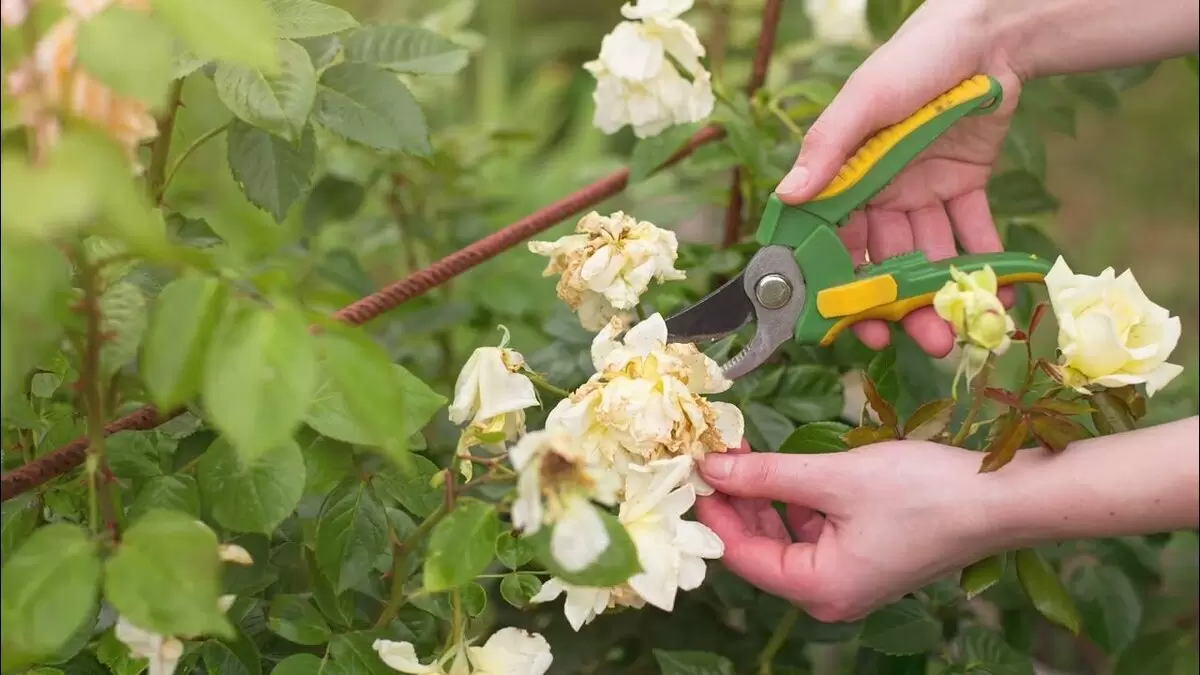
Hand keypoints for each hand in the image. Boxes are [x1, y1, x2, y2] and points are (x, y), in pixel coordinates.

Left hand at [694, 440, 1001, 621]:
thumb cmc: (924, 492)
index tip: (692, 471)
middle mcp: (830, 595)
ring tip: (744, 455)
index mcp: (819, 588)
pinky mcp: (864, 558)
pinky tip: (786, 472)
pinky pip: (813, 533)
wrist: (1001, 499)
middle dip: (737, 503)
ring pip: (785, 539)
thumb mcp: (834, 477)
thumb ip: (766, 475)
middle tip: (716, 456)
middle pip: (760, 550)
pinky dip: (796, 503)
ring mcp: (849, 578)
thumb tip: (711, 468)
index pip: (741, 556)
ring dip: (764, 499)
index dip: (712, 513)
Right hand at [777, 0, 1021, 357]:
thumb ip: (827, 149)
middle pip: (882, 261)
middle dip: (896, 304)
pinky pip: (972, 235)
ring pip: (925, 257)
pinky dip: (986, 266)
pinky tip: (998, 300)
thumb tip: (786, 198)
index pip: (833, 243)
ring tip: (957, 333)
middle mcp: (878, 192)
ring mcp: (921, 193)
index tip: (849, 326)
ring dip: (939, 296)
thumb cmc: (913, 60)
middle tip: (916, 342)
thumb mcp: (865, 101)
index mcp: (845, 177)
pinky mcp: (964, 188)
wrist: (988, 35)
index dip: (838, 286)